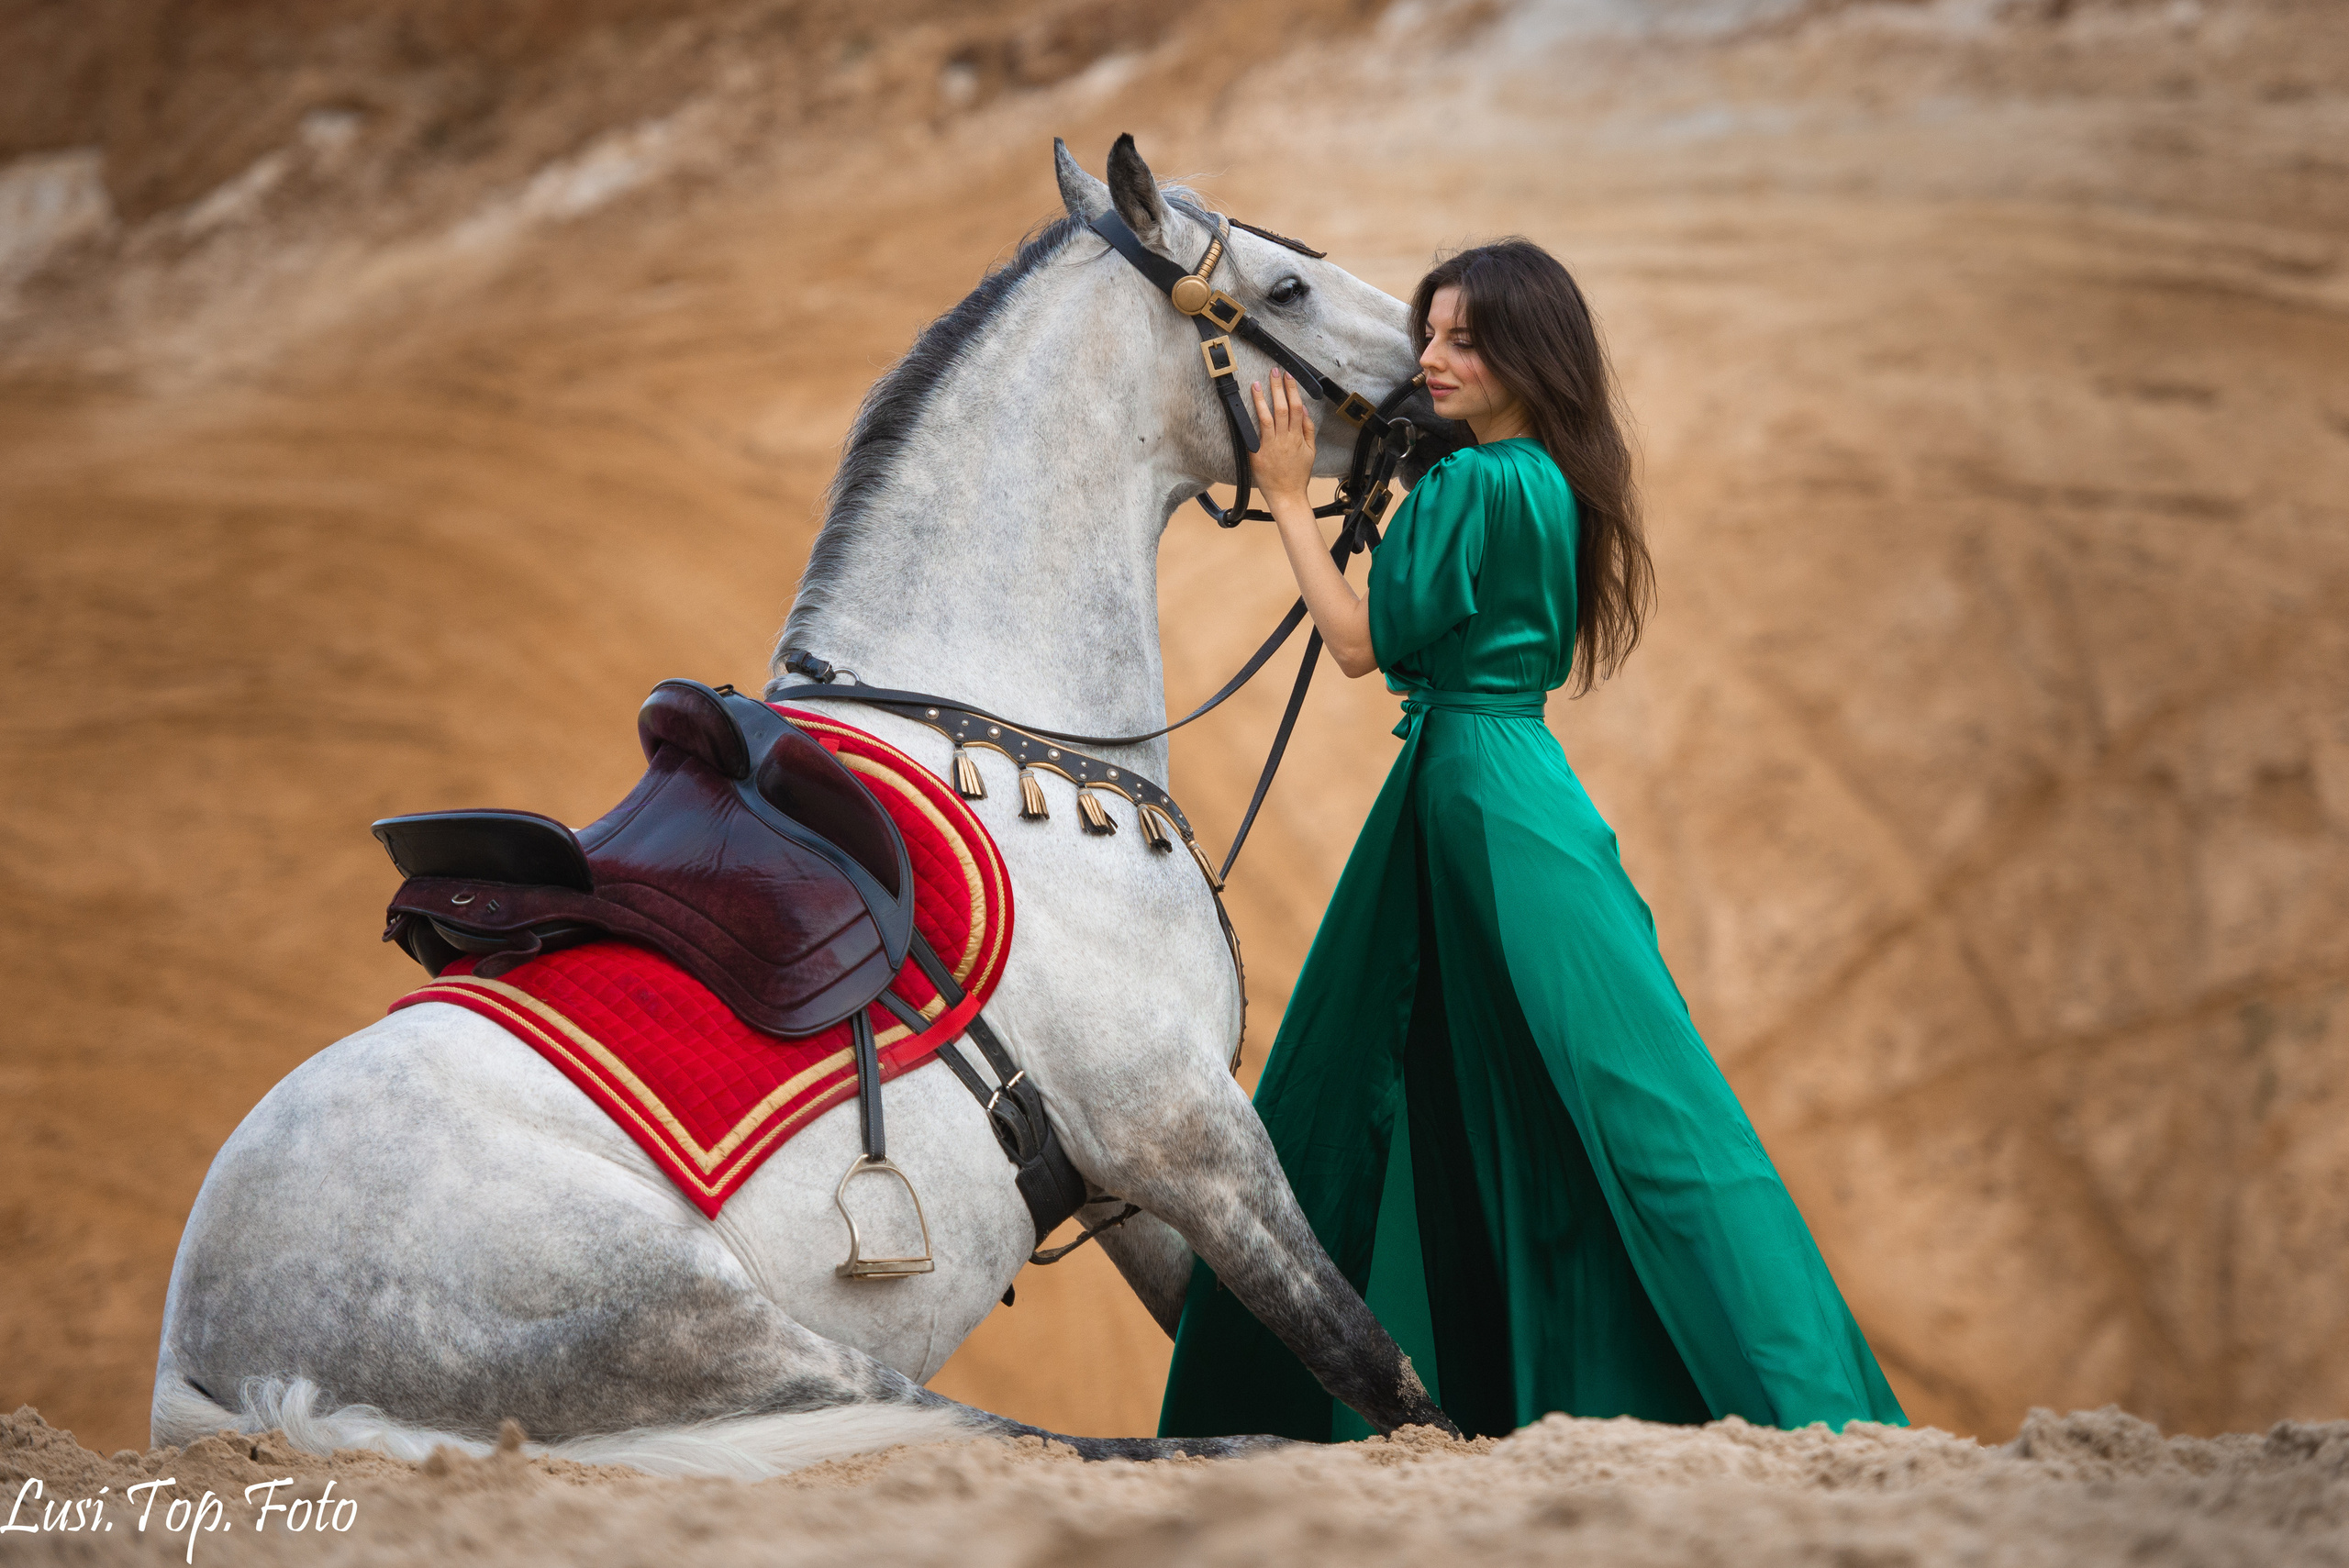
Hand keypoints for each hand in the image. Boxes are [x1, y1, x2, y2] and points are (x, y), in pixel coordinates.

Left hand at [1248, 370, 1316, 505]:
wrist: (1287, 496)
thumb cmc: (1298, 475)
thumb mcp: (1311, 452)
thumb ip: (1308, 430)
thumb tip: (1305, 410)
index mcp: (1298, 437)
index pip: (1297, 407)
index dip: (1293, 390)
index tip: (1289, 376)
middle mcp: (1284, 439)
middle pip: (1283, 408)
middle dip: (1278, 388)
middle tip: (1274, 371)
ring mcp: (1270, 446)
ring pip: (1267, 418)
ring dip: (1262, 399)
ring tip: (1257, 383)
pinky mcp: (1258, 454)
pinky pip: (1254, 434)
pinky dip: (1251, 420)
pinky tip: (1246, 407)